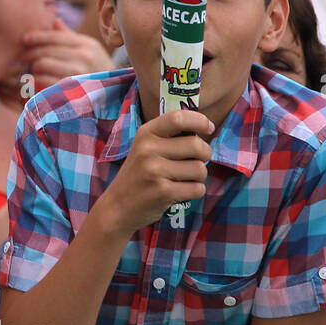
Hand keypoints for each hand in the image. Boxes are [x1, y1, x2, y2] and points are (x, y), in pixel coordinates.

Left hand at [22, 19, 114, 92]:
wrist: (114, 94)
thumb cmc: (97, 68)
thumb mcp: (89, 48)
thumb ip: (69, 35)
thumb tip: (53, 19)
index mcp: (86, 44)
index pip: (55, 36)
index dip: (36, 36)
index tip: (24, 38)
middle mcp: (83, 57)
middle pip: (44, 51)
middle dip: (29, 53)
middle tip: (22, 56)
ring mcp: (77, 74)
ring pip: (41, 65)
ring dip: (33, 68)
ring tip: (32, 69)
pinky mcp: (70, 90)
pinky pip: (43, 81)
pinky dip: (35, 80)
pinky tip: (35, 80)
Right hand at [100, 109, 213, 233]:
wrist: (117, 206)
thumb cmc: (139, 174)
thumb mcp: (145, 148)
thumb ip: (169, 136)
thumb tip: (206, 126)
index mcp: (145, 134)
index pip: (178, 118)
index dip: (200, 121)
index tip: (208, 128)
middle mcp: (148, 149)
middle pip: (197, 145)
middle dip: (205, 154)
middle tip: (195, 161)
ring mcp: (154, 171)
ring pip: (200, 169)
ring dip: (198, 177)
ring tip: (182, 179)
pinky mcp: (163, 192)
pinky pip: (197, 189)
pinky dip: (194, 192)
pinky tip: (179, 192)